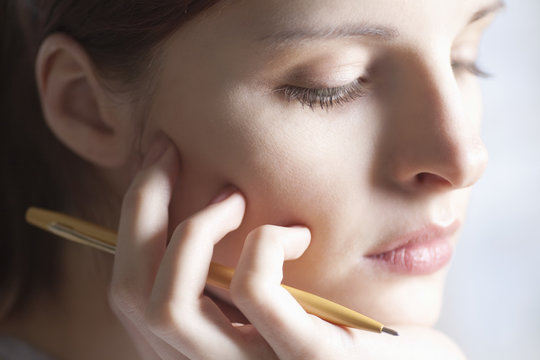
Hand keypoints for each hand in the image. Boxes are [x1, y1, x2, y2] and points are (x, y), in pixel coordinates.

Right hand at [109, 137, 465, 359]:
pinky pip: (254, 290)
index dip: (131, 221)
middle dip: (142, 207)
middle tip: (170, 153)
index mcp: (199, 354)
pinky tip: (299, 233)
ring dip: (196, 226)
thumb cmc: (343, 328)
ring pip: (170, 301)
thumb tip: (196, 207)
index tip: (158, 160)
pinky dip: (266, 243)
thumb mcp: (274, 303)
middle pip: (131, 294)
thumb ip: (229, 281)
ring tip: (234, 196)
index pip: (128, 294)